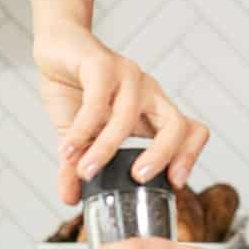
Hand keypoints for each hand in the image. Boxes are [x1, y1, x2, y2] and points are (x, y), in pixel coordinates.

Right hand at [33, 21, 209, 206]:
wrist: (57, 48)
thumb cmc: (78, 91)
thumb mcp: (81, 136)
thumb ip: (78, 166)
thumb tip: (69, 199)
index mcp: (153, 112)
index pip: (191, 131)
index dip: (190, 156)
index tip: (175, 184)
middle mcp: (149, 93)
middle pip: (176, 125)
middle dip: (161, 155)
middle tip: (137, 179)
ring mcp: (128, 77)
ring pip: (128, 116)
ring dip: (106, 148)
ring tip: (86, 172)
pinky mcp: (101, 65)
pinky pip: (97, 102)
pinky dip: (82, 130)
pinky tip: (69, 149)